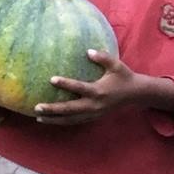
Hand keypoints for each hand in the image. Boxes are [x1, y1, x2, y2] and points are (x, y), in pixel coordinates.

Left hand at [35, 49, 154, 124]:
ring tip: (38, 117)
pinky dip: (63, 122)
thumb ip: (103, 57)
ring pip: (71, 119)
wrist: (136, 94)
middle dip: (53, 109)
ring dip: (54, 119)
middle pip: (70, 109)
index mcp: (99, 91)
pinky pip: (75, 121)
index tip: (51, 79)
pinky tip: (50, 121)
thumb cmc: (124, 77)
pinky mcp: (93, 118)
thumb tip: (88, 51)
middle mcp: (95, 105)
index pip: (79, 87)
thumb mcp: (116, 65)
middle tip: (37, 107)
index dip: (66, 83)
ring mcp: (94, 113)